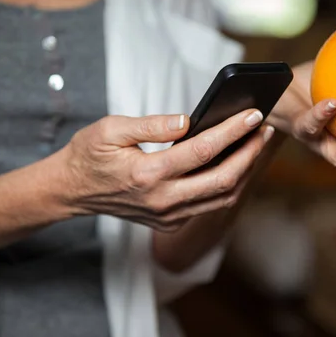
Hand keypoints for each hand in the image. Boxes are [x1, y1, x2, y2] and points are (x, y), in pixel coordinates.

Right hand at [58, 110, 273, 230]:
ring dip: (243, 171)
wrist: (72, 191)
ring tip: (254, 144)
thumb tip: (188, 120)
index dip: (231, 132)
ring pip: (221, 197)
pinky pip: (208, 205)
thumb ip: (151, 124)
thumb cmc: (89, 155)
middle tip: (263, 129)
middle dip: (249, 153)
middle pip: (222, 179)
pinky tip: (233, 162)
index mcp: (147, 174)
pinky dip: (226, 184)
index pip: (202, 151)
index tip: (252, 114)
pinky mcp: (170, 222)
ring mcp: (167, 216)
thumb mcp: (111, 129)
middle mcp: (162, 201)